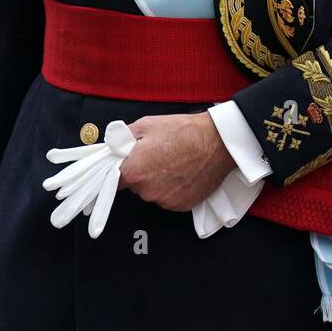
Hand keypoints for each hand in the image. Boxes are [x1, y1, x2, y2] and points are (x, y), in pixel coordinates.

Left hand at [118, 112, 235, 211]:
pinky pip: (169, 198)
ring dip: (159, 182)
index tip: (129, 162)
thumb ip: (123, 138)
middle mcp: (147, 191)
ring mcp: (165, 200)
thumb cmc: (185, 132)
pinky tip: (183, 173)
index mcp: (134, 171)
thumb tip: (113, 146)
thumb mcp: (147, 124)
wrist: (218, 142)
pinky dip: (174, 189)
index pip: (114, 177)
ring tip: (174, 163)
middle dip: (142, 172)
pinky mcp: (181, 206)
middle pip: (135, 186)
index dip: (123, 167)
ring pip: (153, 193)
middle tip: (158, 156)